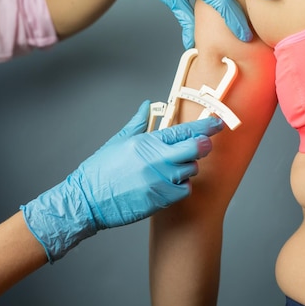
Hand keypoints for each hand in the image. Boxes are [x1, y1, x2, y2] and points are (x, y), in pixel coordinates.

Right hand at [21, 101, 223, 261]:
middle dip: (204, 145)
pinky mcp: (161, 199)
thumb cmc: (100, 171)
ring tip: (170, 168)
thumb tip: (147, 105)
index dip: (206, 125)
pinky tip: (167, 185)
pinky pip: (184, 190)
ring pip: (191, 170)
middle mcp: (157, 159)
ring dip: (186, 167)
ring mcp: (161, 180)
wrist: (87, 200)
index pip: (184, 130)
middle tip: (203, 144)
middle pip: (197, 148)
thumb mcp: (118, 142)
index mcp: (147, 142)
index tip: (217, 122)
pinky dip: (180, 187)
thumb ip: (138, 123)